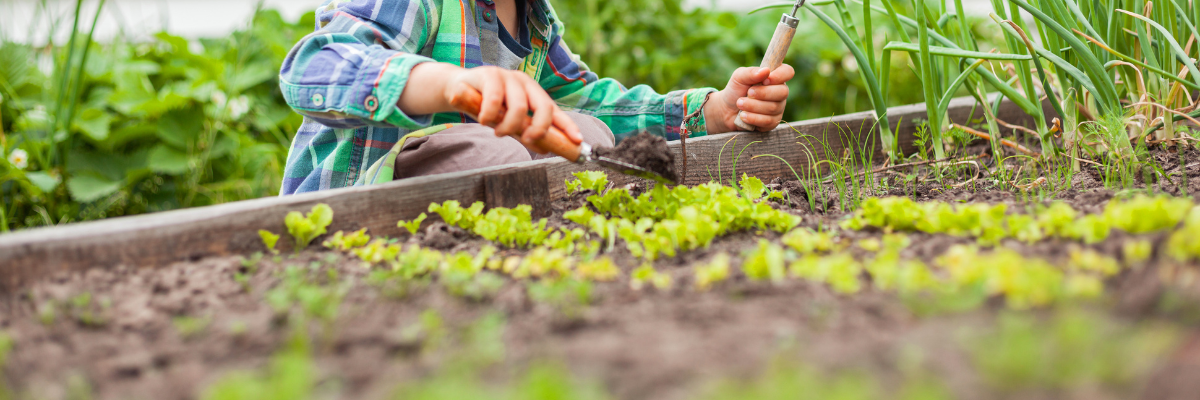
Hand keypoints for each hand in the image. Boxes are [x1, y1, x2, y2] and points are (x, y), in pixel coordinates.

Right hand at [445, 66, 580, 152]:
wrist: (456, 88)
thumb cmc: (484, 105)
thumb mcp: (507, 121)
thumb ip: (524, 132)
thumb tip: (545, 148)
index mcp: (533, 93)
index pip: (555, 110)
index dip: (568, 126)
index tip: (577, 141)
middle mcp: (524, 82)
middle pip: (544, 106)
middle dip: (540, 128)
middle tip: (527, 141)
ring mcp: (508, 77)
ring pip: (519, 106)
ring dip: (509, 126)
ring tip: (498, 132)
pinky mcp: (489, 74)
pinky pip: (495, 99)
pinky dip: (489, 114)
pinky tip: (483, 119)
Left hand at [704, 65, 795, 133]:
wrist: (726, 110)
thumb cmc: (735, 90)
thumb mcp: (739, 77)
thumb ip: (751, 72)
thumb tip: (766, 71)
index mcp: (774, 77)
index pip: (788, 72)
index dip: (779, 76)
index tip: (765, 80)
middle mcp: (779, 92)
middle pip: (783, 92)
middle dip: (763, 93)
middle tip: (748, 93)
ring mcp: (778, 108)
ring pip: (773, 108)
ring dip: (753, 106)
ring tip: (740, 103)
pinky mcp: (772, 122)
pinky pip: (768, 121)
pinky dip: (753, 118)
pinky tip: (743, 115)